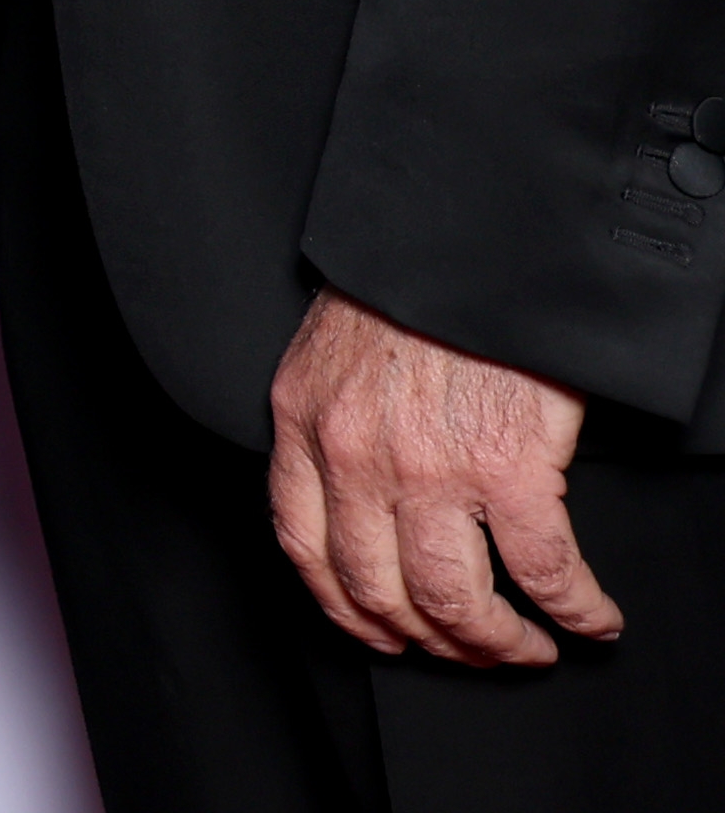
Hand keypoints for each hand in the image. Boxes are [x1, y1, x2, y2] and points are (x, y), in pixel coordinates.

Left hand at [269, 285, 616, 664]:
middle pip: (380, 591)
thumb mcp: (332, 356)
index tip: (381, 633)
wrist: (465, 244)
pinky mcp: (507, 468)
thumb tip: (358, 498)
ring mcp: (426, 468)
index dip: (346, 608)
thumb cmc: (408, 291)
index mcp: (304, 425)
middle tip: (472, 652)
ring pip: (454, 600)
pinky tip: (591, 619)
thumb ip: (332, 425)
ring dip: (497, 644)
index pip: (303, 546)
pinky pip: (542, 572)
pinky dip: (574, 610)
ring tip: (528, 649)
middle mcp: (353, 457)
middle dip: (432, 641)